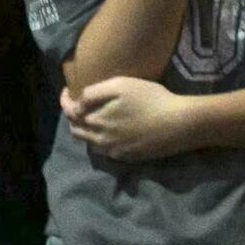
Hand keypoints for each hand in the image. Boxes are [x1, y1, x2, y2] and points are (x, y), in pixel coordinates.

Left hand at [61, 74, 202, 164]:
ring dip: (87, 131)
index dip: (65, 101)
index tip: (67, 91)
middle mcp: (100, 141)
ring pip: (90, 143)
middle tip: (79, 105)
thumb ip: (92, 94)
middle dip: (73, 117)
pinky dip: (102, 140)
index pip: (69, 113)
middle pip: (76, 131)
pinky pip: (106, 151)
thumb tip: (76, 104)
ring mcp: (114, 152)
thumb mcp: (120, 86)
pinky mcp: (128, 158)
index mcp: (96, 121)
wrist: (180, 124)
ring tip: (94, 118)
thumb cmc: (150, 99)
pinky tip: (111, 131)